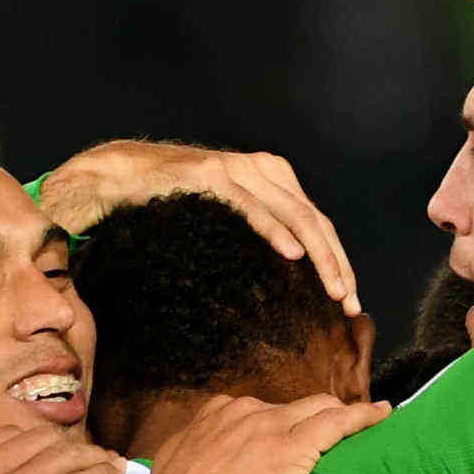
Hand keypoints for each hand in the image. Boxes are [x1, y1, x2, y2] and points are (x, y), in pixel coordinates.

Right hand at [37, 141, 361, 316]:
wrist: (122, 176)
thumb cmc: (175, 201)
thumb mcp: (229, 216)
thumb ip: (262, 226)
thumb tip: (295, 265)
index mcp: (275, 177)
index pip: (318, 223)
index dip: (339, 262)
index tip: (350, 302)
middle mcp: (264, 168)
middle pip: (315, 221)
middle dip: (337, 266)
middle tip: (350, 305)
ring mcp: (240, 169)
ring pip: (294, 215)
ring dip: (318, 256)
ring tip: (334, 290)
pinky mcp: (213, 176)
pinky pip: (253, 207)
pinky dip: (275, 231)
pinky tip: (292, 255)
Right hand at [123, 393, 390, 473]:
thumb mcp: (177, 468)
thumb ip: (200, 455)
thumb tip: (210, 464)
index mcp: (216, 415)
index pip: (263, 411)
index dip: (283, 424)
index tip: (293, 436)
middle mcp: (242, 413)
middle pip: (295, 407)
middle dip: (317, 417)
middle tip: (339, 435)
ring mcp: (267, 429)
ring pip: (320, 410)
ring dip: (343, 418)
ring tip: (368, 424)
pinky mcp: (289, 451)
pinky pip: (338, 423)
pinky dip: (364, 417)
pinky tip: (383, 416)